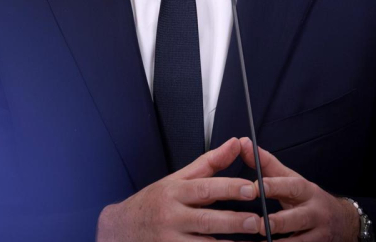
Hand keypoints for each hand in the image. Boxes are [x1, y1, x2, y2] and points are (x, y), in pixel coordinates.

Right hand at [96, 136, 263, 240]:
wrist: (119, 229)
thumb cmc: (153, 203)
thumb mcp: (176, 179)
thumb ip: (209, 164)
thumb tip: (236, 143)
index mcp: (174, 192)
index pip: (204, 189)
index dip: (229, 188)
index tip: (252, 189)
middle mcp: (170, 217)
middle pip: (205, 220)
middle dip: (233, 221)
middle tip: (257, 222)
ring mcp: (169, 241)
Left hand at [239, 137, 360, 240]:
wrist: (342, 222)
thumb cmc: (307, 198)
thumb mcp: (291, 179)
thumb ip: (266, 164)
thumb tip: (242, 142)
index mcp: (306, 191)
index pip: (291, 186)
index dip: (274, 187)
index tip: (255, 187)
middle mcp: (314, 212)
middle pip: (297, 218)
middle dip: (278, 222)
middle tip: (259, 224)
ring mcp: (318, 234)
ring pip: (298, 241)